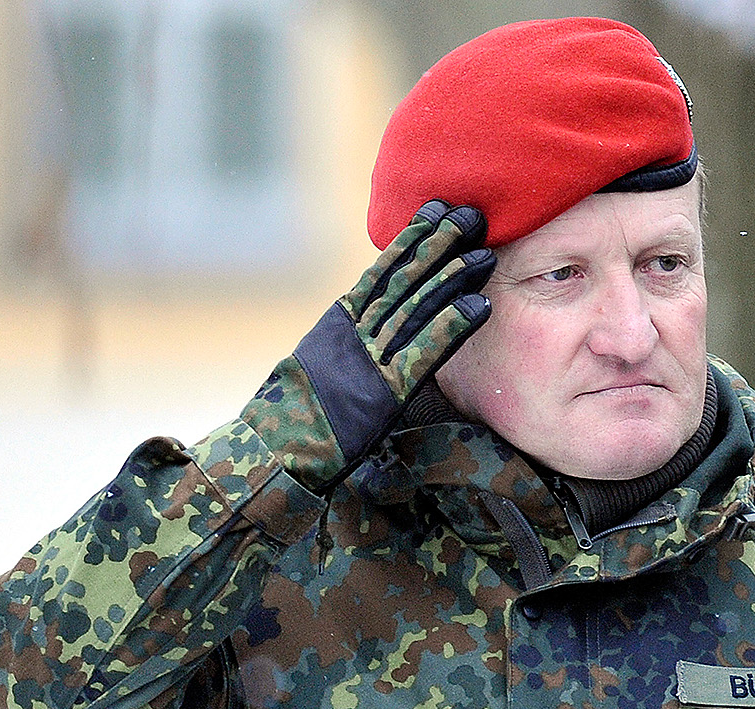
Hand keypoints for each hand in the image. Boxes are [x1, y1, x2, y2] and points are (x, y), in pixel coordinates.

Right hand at [244, 201, 494, 490]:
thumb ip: (348, 346)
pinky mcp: (385, 391)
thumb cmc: (293, 420)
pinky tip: (480, 306)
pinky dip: (453, 326)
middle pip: (403, 280)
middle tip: (471, 214)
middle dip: (438, 245)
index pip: (381, 272)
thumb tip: (371, 329)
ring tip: (483, 253)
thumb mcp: (321, 369)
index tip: (437, 211)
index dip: (412, 240)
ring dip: (452, 278)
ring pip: (416, 307)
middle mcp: (354, 332)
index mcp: (338, 324)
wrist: (272, 452)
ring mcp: (370, 359)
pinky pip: (424, 352)